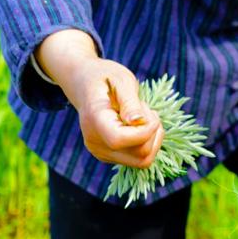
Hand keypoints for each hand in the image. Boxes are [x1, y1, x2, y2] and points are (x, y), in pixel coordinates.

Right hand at [35, 29, 163, 168]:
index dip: (145, 130)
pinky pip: (139, 159)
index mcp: (94, 119)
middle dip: (153, 131)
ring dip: (153, 138)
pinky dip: (148, 142)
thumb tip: (138, 121)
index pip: (120, 139)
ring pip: (143, 160)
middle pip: (139, 154)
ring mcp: (101, 152)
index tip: (149, 112)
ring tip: (143, 116)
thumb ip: (130, 101)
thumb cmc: (105, 78)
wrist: (84, 84)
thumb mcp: (121, 80)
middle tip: (144, 109)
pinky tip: (139, 125)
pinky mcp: (110, 156)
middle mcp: (94, 142)